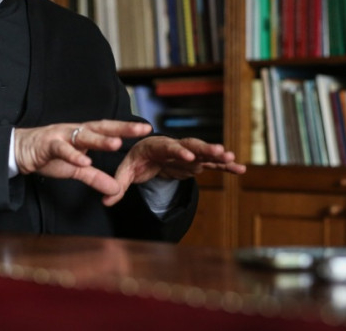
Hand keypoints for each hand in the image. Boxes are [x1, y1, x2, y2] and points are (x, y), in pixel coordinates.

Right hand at [14, 120, 152, 197]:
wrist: (21, 151)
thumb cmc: (50, 155)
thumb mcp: (77, 169)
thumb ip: (96, 178)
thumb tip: (115, 190)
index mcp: (84, 134)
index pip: (109, 130)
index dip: (127, 129)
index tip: (147, 129)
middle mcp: (76, 131)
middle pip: (102, 127)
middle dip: (122, 128)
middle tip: (140, 129)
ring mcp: (62, 136)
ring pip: (84, 136)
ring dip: (100, 140)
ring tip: (116, 144)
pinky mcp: (48, 144)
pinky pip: (62, 149)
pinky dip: (73, 155)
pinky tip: (84, 161)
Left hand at [102, 136, 246, 206]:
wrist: (145, 153)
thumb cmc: (135, 159)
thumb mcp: (125, 170)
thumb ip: (118, 184)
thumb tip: (106, 200)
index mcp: (158, 145)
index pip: (170, 147)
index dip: (180, 152)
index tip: (190, 157)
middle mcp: (176, 147)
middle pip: (192, 146)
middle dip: (206, 149)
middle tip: (220, 152)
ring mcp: (188, 154)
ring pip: (205, 154)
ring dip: (219, 157)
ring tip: (233, 160)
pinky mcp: (195, 163)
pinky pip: (212, 163)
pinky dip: (225, 166)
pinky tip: (240, 170)